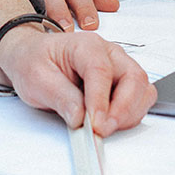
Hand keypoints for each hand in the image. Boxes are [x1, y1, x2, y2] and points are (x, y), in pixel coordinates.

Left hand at [0, 28, 153, 135]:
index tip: (94, 123)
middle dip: (123, 109)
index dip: (100, 100)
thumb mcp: (36, 78)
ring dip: (129, 114)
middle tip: (102, 129)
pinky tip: (111, 122)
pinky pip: (140, 98)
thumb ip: (60, 97)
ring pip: (142, 89)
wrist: (32, 58)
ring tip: (105, 128)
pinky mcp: (122, 83)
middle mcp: (108, 53)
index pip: (101, 70)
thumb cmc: (34, 61)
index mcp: (85, 45)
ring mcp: (118, 67)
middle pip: (133, 77)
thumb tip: (80, 117)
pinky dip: (131, 115)